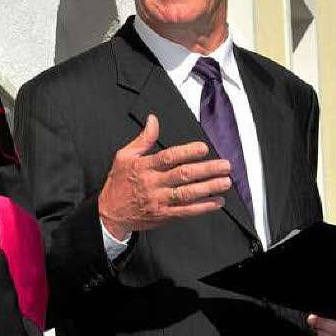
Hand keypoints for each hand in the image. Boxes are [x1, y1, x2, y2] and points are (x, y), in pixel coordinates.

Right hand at [98, 113, 231, 238]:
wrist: (109, 214)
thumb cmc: (118, 183)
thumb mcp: (124, 156)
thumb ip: (143, 138)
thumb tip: (153, 119)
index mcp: (143, 167)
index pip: (168, 157)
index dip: (187, 152)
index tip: (203, 148)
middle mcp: (152, 183)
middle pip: (183, 175)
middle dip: (206, 170)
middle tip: (225, 165)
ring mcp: (159, 201)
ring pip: (187, 194)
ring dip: (209, 188)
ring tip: (225, 182)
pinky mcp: (163, 215)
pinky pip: (185, 211)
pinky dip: (203, 207)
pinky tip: (217, 202)